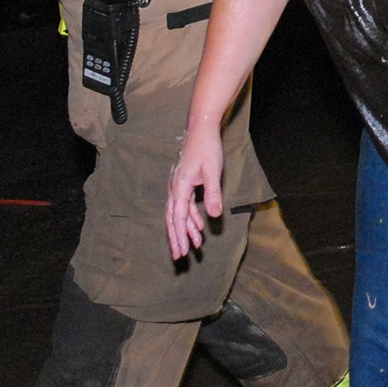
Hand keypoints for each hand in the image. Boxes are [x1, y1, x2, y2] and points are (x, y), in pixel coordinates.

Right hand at [166, 128, 225, 259]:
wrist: (202, 129)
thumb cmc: (207, 148)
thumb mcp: (213, 171)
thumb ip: (213, 193)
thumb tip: (214, 216)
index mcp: (180, 187)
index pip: (177, 217)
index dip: (179, 236)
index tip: (182, 252)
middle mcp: (175, 188)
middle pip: (172, 219)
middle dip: (177, 238)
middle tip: (180, 257)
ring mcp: (178, 186)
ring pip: (179, 213)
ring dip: (187, 229)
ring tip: (196, 245)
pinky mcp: (185, 183)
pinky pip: (185, 205)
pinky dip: (191, 217)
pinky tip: (199, 226)